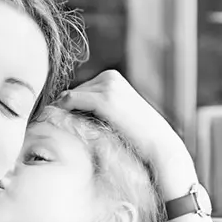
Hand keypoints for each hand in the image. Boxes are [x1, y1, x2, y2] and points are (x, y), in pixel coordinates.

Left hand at [56, 70, 197, 199]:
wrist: (158, 144)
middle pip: (72, 92)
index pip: (79, 89)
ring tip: (69, 130)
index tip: (64, 122)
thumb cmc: (134, 134)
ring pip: (68, 96)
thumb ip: (95, 105)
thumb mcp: (115, 112)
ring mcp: (107, 86)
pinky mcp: (104, 99)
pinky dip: (62, 111)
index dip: (71, 107)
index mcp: (111, 77)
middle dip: (67, 110)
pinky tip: (63, 124)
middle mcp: (109, 77)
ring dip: (65, 113)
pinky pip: (70, 100)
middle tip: (66, 128)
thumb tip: (63, 106)